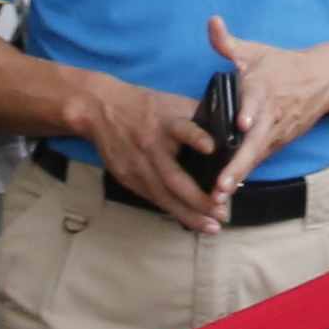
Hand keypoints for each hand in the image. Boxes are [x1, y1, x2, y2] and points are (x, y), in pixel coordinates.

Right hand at [72, 71, 233, 227]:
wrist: (99, 108)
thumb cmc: (142, 105)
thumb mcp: (170, 102)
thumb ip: (197, 114)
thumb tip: (229, 126)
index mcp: (165, 122)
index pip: (183, 129)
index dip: (197, 138)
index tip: (212, 148)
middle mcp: (152, 146)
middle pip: (174, 177)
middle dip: (199, 198)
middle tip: (221, 212)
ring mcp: (138, 165)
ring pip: (164, 196)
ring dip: (189, 214)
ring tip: (211, 226)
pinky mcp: (128, 177)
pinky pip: (153, 199)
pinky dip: (172, 211)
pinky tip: (190, 221)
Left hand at [205, 19, 328, 185]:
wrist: (325, 79)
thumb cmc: (284, 65)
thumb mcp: (256, 50)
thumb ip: (228, 42)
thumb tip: (212, 22)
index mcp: (263, 89)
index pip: (256, 102)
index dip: (249, 113)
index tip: (241, 124)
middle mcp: (270, 115)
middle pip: (254, 143)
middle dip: (237, 164)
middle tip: (221, 184)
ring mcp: (277, 132)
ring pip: (257, 157)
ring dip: (239, 175)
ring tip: (219, 195)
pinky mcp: (279, 142)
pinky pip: (260, 159)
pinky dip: (246, 174)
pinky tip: (228, 190)